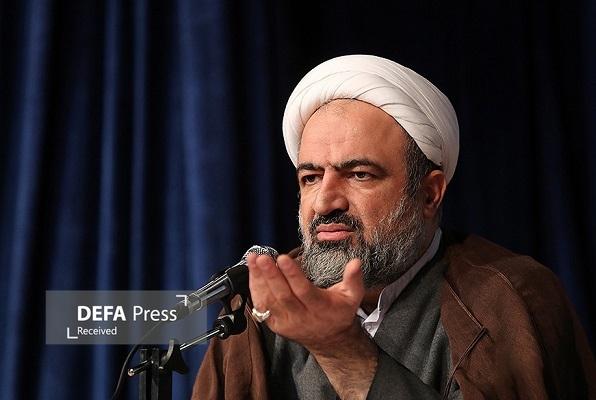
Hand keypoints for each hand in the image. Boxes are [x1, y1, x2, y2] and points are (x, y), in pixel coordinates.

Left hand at [247, 253, 377, 398]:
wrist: (329, 340)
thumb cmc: (339, 313)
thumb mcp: (352, 297)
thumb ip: (354, 279)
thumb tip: (356, 262)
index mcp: (320, 308)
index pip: (304, 290)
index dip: (293, 275)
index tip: (283, 258)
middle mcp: (301, 316)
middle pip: (283, 295)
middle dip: (271, 275)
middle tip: (262, 258)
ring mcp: (286, 322)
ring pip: (269, 301)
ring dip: (259, 280)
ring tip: (253, 260)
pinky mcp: (275, 324)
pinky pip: (262, 307)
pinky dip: (255, 289)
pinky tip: (252, 273)